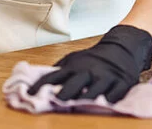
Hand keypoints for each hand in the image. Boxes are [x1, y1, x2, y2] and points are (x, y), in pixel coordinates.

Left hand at [28, 25, 151, 102]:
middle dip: (67, 91)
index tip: (29, 94)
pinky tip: (106, 103)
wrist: (121, 48)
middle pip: (76, 82)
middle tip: (58, 100)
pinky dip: (111, 99)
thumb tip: (37, 82)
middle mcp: (89, 71)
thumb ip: (59, 72)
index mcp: (74, 67)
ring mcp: (106, 77)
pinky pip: (117, 92)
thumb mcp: (74, 60)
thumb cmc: (93, 59)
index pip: (54, 76)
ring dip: (88, 97)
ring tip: (81, 104)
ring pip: (96, 89)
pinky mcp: (122, 83)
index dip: (41, 85)